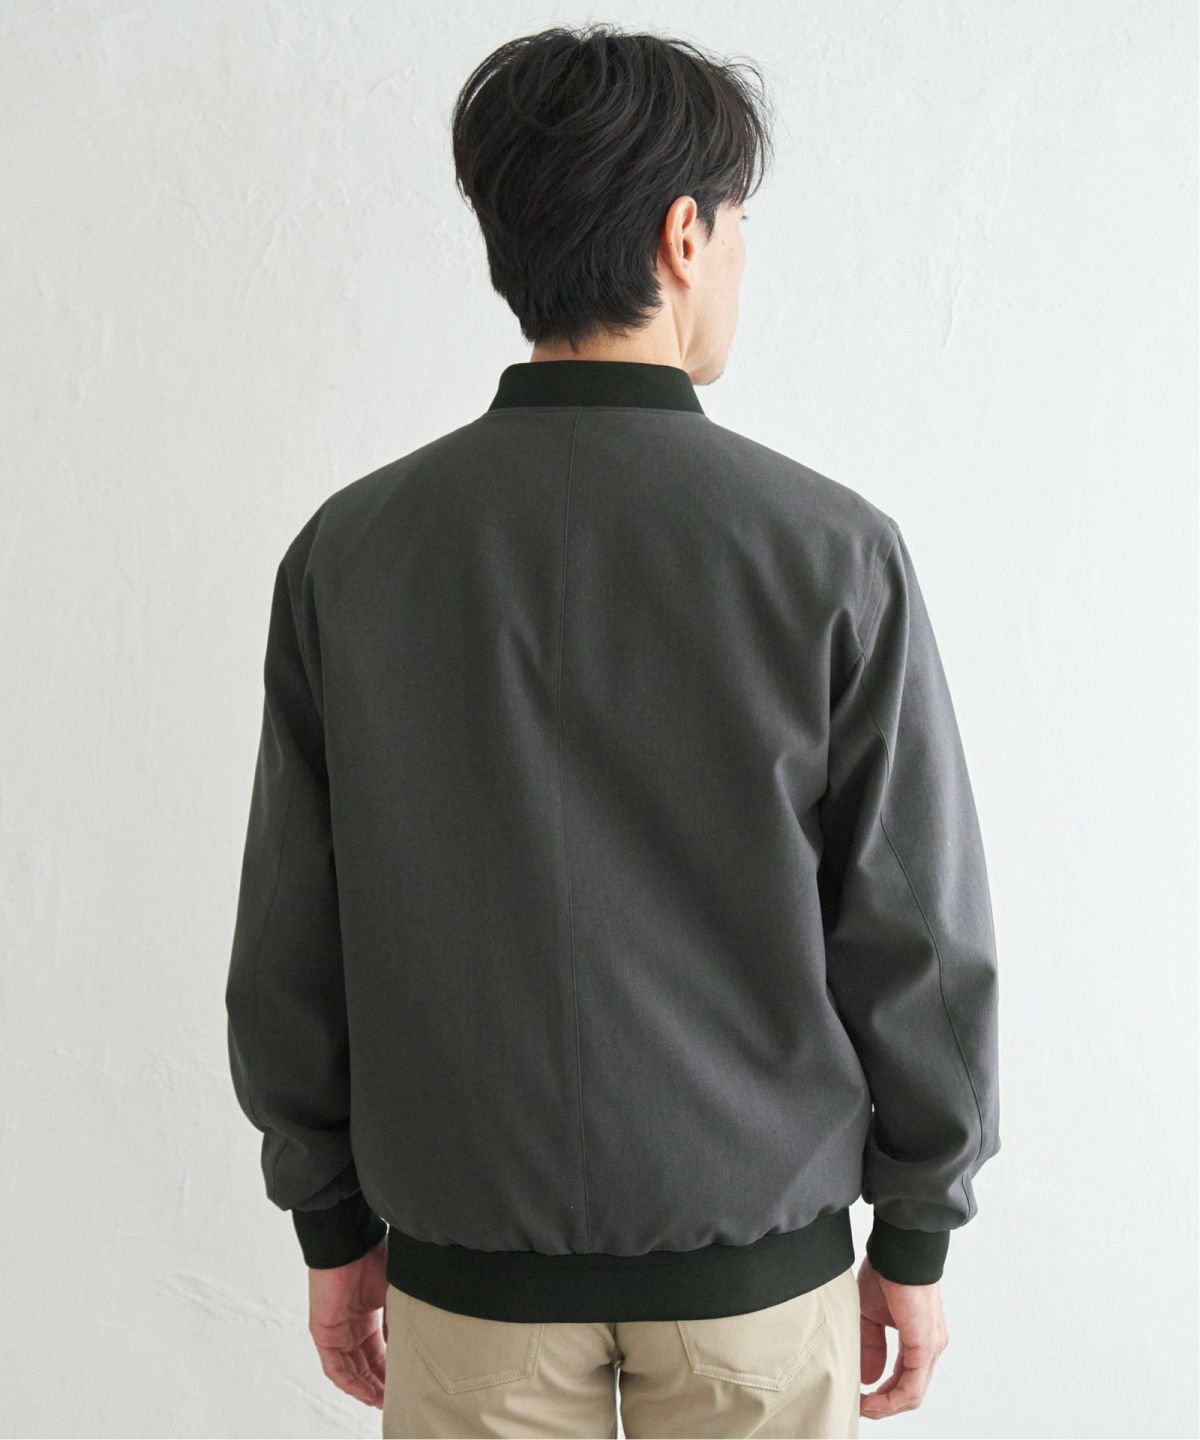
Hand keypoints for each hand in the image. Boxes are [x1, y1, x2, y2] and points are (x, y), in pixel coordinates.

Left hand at [306, 1236, 388, 1407]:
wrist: (350, 1243)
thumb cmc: (375, 1257)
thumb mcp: (394, 1293)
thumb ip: (400, 1319)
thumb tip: (415, 1344)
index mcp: (367, 1316)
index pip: (379, 1352)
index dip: (391, 1370)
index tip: (405, 1385)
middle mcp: (350, 1326)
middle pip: (364, 1365)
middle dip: (379, 1384)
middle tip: (394, 1400)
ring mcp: (336, 1331)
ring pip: (349, 1370)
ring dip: (364, 1388)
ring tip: (381, 1402)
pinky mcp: (323, 1333)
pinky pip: (334, 1367)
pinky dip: (349, 1382)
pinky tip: (365, 1392)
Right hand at [857, 1256, 948, 1419]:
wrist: (898, 1250)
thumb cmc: (886, 1271)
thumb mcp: (871, 1314)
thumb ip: (871, 1345)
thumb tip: (869, 1378)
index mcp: (920, 1337)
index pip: (905, 1378)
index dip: (882, 1393)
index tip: (860, 1397)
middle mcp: (930, 1346)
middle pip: (910, 1391)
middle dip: (883, 1404)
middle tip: (859, 1407)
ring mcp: (931, 1347)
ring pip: (912, 1394)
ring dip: (885, 1406)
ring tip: (863, 1407)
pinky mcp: (925, 1346)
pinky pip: (912, 1386)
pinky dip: (891, 1399)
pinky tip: (872, 1400)